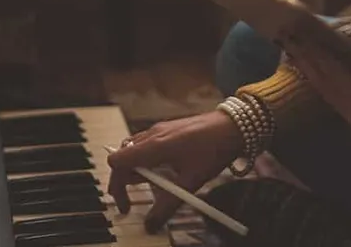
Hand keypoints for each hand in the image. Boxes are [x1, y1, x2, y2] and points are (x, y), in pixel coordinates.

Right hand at [106, 110, 241, 232]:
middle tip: (130, 203)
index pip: (117, 162)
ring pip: (133, 151)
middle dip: (122, 182)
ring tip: (149, 188)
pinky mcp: (167, 129)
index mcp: (154, 146)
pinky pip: (145, 145)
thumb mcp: (191, 182)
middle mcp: (152, 134)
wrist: (234, 125)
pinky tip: (161, 173)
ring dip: (134, 172)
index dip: (116, 185)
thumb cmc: (214, 149)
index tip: (125, 204)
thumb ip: (168, 204)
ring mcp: (159, 130)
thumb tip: (151, 225)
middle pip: (122, 158)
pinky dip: (145, 162)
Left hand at [283, 41, 350, 168]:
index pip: (338, 83)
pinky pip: (339, 102)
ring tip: (297, 54)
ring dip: (315, 75)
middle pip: (327, 90)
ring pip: (331, 97)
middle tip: (290, 42)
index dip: (321, 61)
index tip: (304, 42)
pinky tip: (320, 74)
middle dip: (309, 65)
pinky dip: (327, 86)